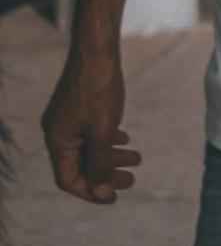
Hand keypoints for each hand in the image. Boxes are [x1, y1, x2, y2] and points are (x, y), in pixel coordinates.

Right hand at [41, 49, 141, 204]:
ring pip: (89, 146)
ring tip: (137, 159)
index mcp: (57, 141)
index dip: (91, 192)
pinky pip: (90, 130)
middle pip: (81, 165)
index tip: (114, 197)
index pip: (69, 180)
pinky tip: (125, 139)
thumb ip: (102, 164)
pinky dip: (107, 138)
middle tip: (131, 180)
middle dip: (106, 175)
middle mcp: (58, 131)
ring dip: (111, 156)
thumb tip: (102, 193)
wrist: (97, 49)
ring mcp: (67, 117)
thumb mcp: (103, 132)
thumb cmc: (99, 89)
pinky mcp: (77, 105)